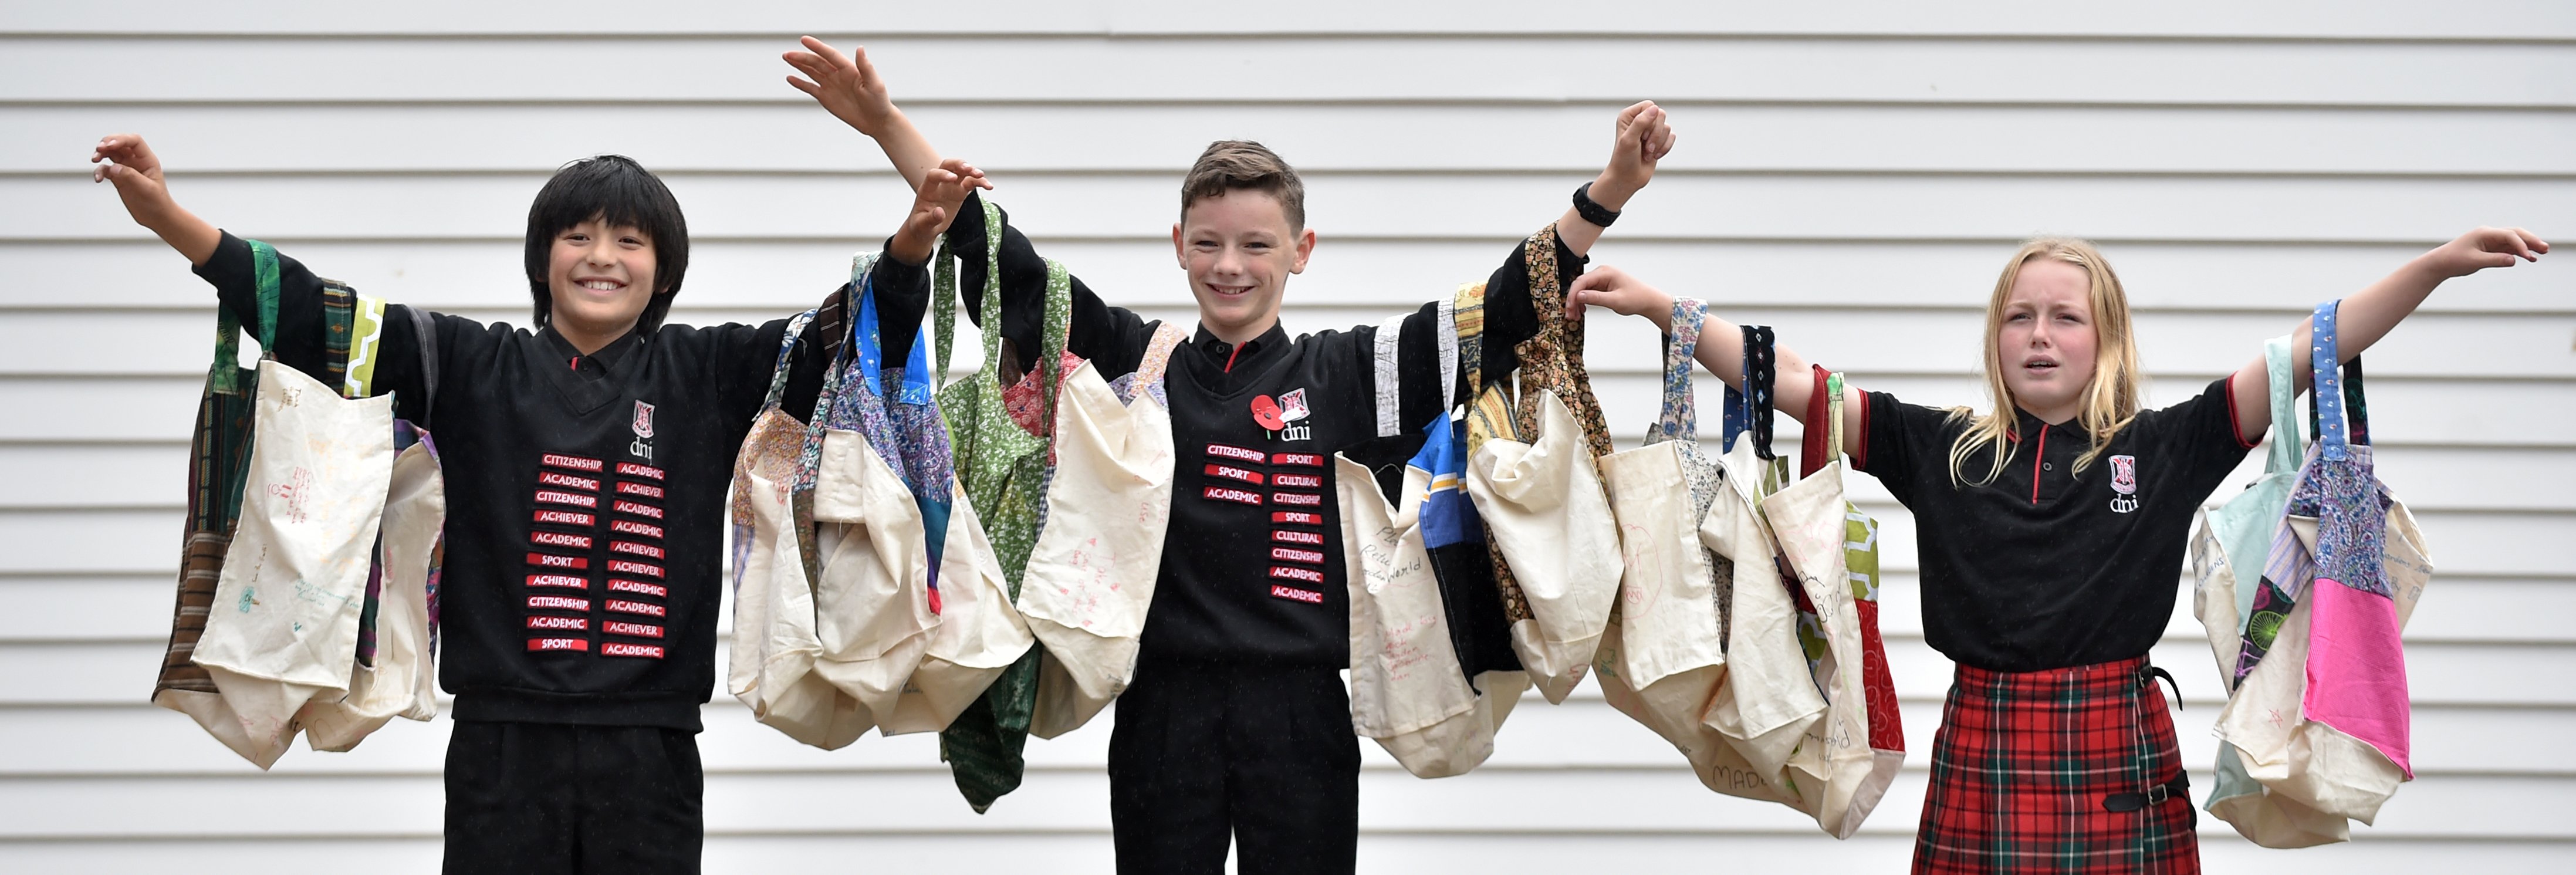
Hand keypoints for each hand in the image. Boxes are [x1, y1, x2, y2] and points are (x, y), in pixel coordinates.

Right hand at [91, 134, 176, 225]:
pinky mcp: (118, 178)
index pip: (134, 141)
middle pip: (120, 143)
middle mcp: (136, 161)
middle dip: (107, 143)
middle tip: (98, 149)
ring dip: (101, 153)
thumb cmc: (158, 202)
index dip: (121, 139)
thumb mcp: (146, 189)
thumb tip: (113, 167)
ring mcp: (126, 168)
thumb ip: (130, 176)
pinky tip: (98, 179)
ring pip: (111, 154)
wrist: (157, 217)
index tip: (108, 145)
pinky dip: (99, 171)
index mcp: (147, 160)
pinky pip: (106, 169)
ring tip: (94, 159)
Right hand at [783, 36, 898, 136]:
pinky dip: (800, 83)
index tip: (804, 40)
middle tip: (788, 54)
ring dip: (799, 65)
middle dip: (802, 57)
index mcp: (848, 69)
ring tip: (786, 58)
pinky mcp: (826, 97)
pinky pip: (810, 88)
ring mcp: (830, 85)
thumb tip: (860, 48)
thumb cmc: (879, 102)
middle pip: (817, 63)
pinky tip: (790, 78)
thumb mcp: (874, 84)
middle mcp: (837, 74)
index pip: (830, 55)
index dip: (817, 47)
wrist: (876, 121)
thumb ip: (866, 67)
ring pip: (811, 72)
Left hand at [889, 158, 992, 262]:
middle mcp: (939, 184)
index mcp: (927, 190)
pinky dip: (980, 182)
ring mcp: (951, 187)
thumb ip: (930, 219)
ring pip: (962, 172)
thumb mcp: (922, 225)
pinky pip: (971, 183)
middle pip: (948, 165)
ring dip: (972, 171)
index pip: (933, 175)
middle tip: (969, 169)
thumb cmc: (921, 225)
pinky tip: (989, 186)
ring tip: (981, 175)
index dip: (942, 174)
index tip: (953, 178)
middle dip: (958, 164)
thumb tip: (940, 212)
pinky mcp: (960, 192)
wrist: (927, 227)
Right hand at [1565, 264, 1675, 326]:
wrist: (1648, 301)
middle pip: (1579, 285)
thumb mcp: (1615, 301)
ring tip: (1575, 316)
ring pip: (1582, 289)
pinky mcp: (1602, 285)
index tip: (1569, 308)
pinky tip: (1582, 311)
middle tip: (1570, 315)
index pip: (1582, 281)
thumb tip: (1579, 296)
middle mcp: (1602, 273)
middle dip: (1573, 300)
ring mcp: (1602, 279)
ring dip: (1577, 302)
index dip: (1573, 295)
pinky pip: (1588, 292)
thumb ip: (1596, 298)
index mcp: (1605, 272)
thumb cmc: (1637, 298)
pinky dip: (1583, 302)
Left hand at [1591, 101, 1675, 209]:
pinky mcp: (1659, 139)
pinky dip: (1665, 148)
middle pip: (1661, 115)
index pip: (1650, 106)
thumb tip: (1655, 109)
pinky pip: (1672, 136)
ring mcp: (1650, 130)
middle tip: (1645, 147)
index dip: (1650, 121)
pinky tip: (1655, 156)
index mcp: (1629, 116)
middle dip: (1656, 134)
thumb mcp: (1629, 140)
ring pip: (1667, 127)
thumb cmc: (1623, 160)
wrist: (1627, 178)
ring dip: (1659, 144)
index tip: (1641, 136)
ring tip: (1647, 153)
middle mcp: (1640, 120)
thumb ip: (1640, 122)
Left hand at [2418, 226, 2548, 277]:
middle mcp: (2489, 234)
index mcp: (2484, 233)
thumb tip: (2514, 260)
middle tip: (2545, 248)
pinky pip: (2509, 248)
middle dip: (2530, 240)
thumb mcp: (2474, 262)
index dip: (2521, 245)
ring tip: (2543, 252)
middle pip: (2515, 234)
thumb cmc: (2454, 261)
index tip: (2528, 256)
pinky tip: (2530, 257)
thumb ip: (2494, 260)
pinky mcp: (2491, 248)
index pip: (2509, 235)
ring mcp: (2491, 240)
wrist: (2440, 263)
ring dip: (2528, 245)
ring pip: (2514, 240)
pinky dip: (2519, 251)